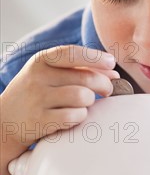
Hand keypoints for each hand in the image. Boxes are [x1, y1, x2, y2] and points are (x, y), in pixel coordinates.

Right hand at [1, 44, 119, 151]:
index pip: (71, 53)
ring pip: (82, 97)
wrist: (5, 120)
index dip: (95, 57)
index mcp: (41, 61)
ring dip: (90, 102)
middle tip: (107, 90)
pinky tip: (74, 116)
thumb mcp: (50, 74)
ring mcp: (37, 100)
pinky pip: (74, 116)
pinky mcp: (40, 121)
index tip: (112, 63)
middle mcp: (37, 77)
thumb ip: (80, 70)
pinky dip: (80, 116)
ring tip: (84, 104)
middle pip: (85, 78)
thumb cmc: (37, 93)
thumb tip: (113, 74)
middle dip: (103, 85)